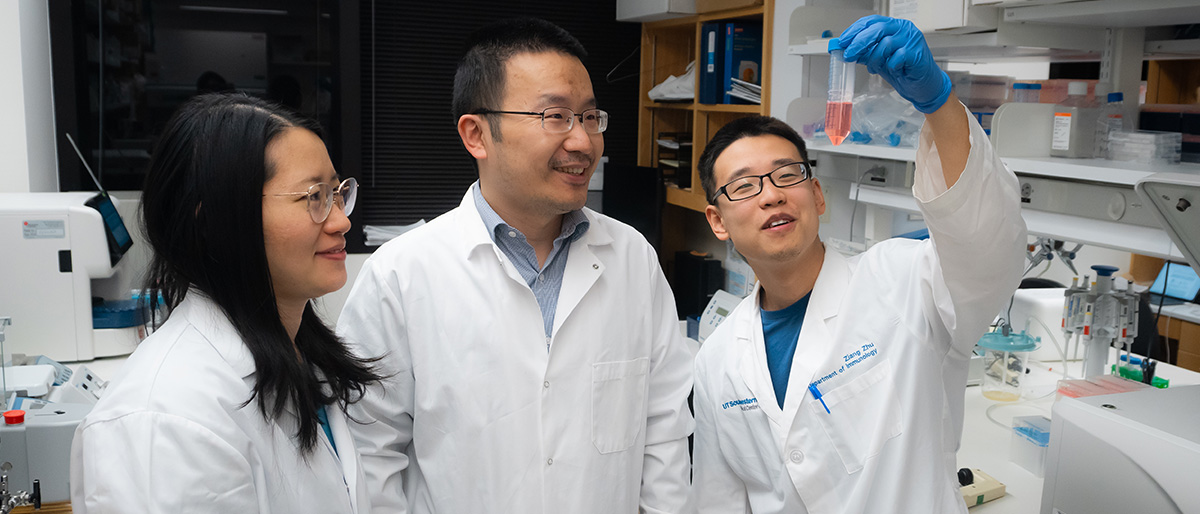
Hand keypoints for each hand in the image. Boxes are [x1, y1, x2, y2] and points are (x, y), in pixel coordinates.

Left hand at [836, 15, 950, 113]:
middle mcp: (903, 29)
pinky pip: (896, 58)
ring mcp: (912, 39)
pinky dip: (890, 66)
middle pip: (877, 29)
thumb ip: (865, 52)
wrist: (921, 85)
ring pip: (885, 44)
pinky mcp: (917, 52)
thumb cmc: (902, 69)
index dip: (855, 30)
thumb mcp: (878, 59)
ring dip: (875, 59)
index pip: (871, 21)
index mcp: (893, 26)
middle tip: (848, 54)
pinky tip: (893, 70)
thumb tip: (846, 50)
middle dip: (859, 42)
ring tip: (874, 69)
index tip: (843, 41)